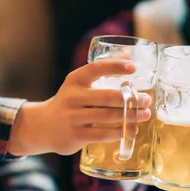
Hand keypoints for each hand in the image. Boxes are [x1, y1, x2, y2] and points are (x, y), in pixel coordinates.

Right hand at [8, 59, 152, 155]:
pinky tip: (132, 130)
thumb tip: (129, 55)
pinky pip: (103, 134)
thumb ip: (101, 72)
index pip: (96, 68)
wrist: (43, 126)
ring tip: (145, 115)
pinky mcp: (76, 136)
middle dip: (131, 99)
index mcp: (75, 80)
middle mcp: (72, 97)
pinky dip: (121, 132)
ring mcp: (73, 117)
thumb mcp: (79, 84)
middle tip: (146, 100)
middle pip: (108, 97)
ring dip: (131, 116)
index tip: (134, 69)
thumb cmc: (70, 102)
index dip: (116, 66)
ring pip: (108, 116)